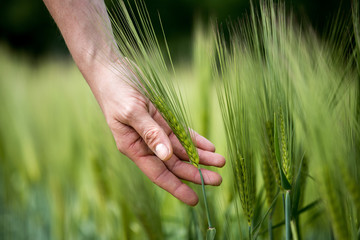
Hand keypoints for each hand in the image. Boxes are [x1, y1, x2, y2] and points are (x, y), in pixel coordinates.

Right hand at [87, 62, 225, 205]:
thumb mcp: (132, 112)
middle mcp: (146, 143)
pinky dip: (195, 140)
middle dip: (195, 173)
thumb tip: (166, 156)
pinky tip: (210, 147)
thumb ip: (150, 133)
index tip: (194, 199)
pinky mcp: (163, 119)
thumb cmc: (116, 91)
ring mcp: (156, 131)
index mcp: (134, 147)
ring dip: (200, 157)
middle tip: (218, 180)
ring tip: (220, 163)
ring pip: (181, 150)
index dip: (176, 187)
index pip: (158, 173)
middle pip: (174, 164)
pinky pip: (182, 133)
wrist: (113, 70)